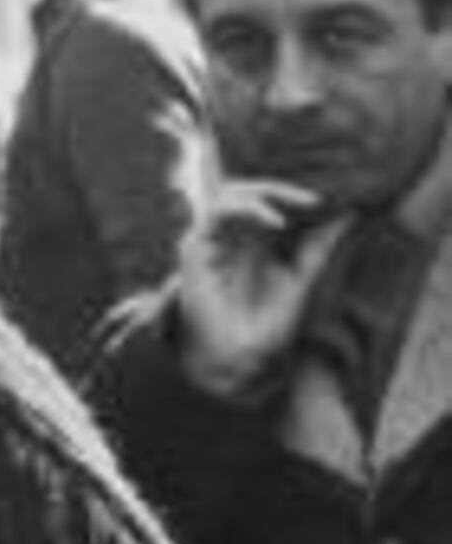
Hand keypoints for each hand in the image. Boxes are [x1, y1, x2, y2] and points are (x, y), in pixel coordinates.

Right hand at [168, 175, 350, 403]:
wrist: (240, 355)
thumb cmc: (266, 323)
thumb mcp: (302, 279)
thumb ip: (319, 248)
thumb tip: (348, 215)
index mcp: (251, 242)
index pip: (266, 201)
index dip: (292, 194)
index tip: (327, 201)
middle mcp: (229, 237)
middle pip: (247, 191)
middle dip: (280, 189)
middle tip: (313, 199)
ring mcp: (211, 241)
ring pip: (229, 194)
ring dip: (265, 192)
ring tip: (297, 205)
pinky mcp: (195, 248)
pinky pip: (217, 213)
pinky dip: (248, 209)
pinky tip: (276, 221)